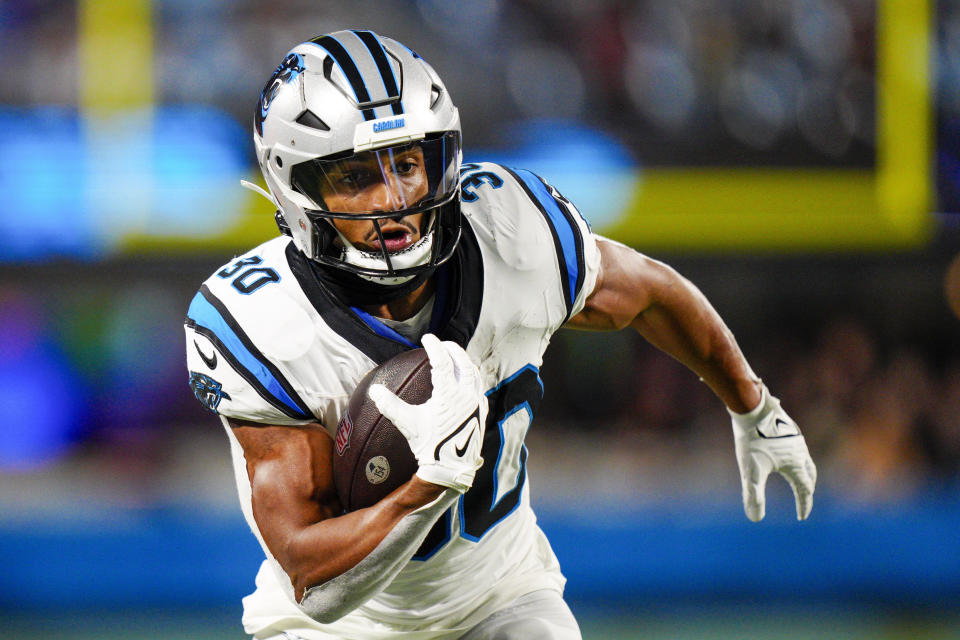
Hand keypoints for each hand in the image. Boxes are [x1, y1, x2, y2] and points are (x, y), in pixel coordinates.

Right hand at [369, 334, 486, 492]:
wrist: (450, 468)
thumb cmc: (429, 445)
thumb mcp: (408, 423)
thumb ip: (390, 405)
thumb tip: (374, 390)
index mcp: (449, 394)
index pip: (442, 362)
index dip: (435, 347)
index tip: (427, 337)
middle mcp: (467, 396)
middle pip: (464, 363)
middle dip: (454, 350)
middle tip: (443, 344)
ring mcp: (476, 404)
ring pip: (474, 375)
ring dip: (464, 362)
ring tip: (455, 357)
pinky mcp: (481, 413)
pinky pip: (478, 388)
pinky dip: (471, 378)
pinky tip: (464, 381)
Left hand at [729, 385, 816, 521]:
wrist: (752, 407)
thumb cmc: (751, 439)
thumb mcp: (750, 471)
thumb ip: (753, 495)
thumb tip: (754, 519)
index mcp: (795, 464)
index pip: (804, 490)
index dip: (803, 505)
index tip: (801, 517)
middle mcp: (801, 452)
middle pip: (810, 476)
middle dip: (807, 490)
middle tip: (803, 501)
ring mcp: (796, 439)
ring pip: (805, 460)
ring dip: (804, 474)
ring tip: (797, 479)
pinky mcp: (788, 428)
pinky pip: (797, 447)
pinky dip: (796, 458)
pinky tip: (785, 455)